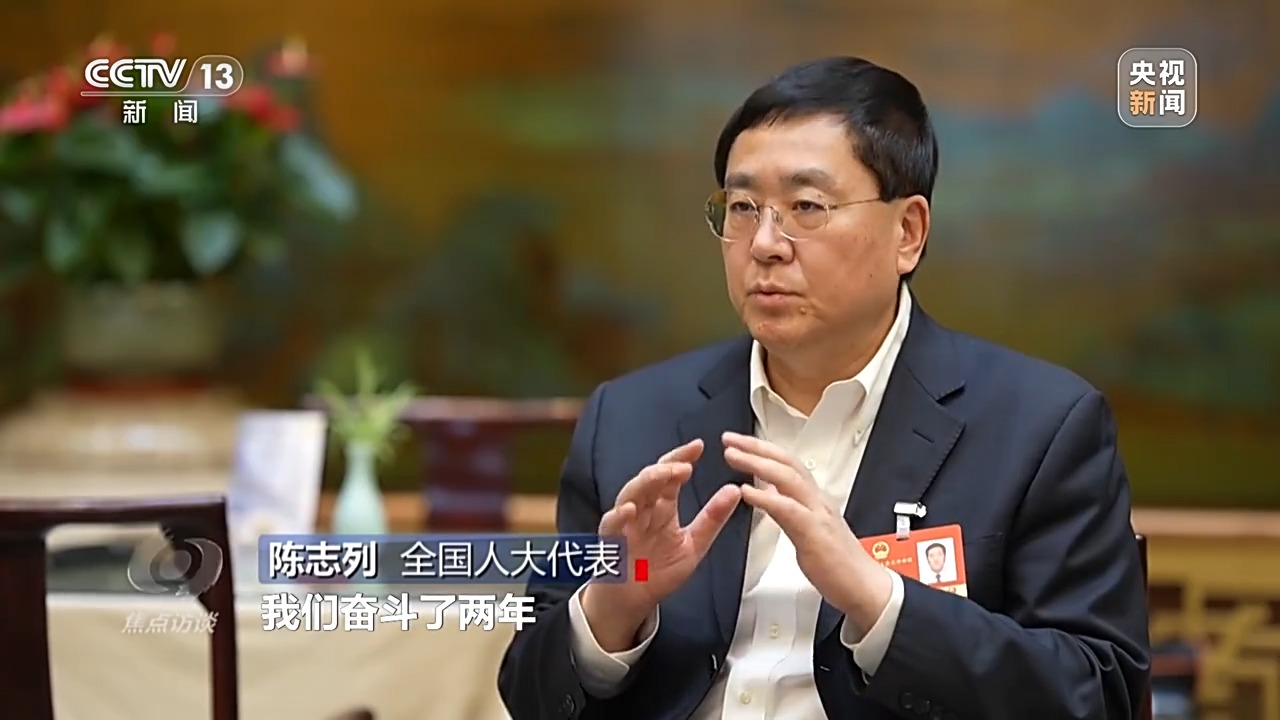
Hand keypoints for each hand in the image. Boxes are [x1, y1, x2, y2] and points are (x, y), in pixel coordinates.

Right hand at [580, 439, 741, 650]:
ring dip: (645, 483)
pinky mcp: (611, 542)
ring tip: (663, 475)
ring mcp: (625, 524)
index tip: (698, 446)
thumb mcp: (693, 544)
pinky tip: (630, 510)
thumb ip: (712, 518)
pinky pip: (611, 525)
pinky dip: (619, 515)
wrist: (633, 601)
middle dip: (666, 468)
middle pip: (649, 479)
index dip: (682, 459)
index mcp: (662, 507)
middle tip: (685, 465)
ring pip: (630, 494)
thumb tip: (734, 490)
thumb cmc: (658, 572)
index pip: (670, 476)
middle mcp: (643, 510)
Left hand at [722, 431, 891, 633]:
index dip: (762, 449)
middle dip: (756, 447)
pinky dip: (765, 498)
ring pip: (787, 478)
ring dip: (757, 463)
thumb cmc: (838, 565)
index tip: (738, 442)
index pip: (787, 463)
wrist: (865, 589)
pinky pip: (787, 509)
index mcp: (814, 499)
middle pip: (787, 462)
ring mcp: (817, 515)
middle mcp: (817, 501)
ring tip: (733, 456)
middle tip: (729, 439)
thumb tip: (771, 491)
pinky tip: (747, 492)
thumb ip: (789, 507)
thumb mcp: (808, 529)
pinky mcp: (814, 534)